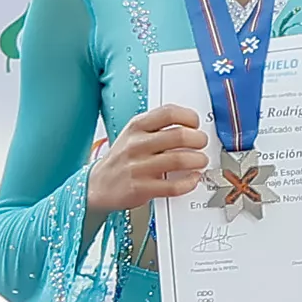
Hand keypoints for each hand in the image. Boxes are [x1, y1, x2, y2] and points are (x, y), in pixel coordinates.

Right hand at [85, 102, 210, 215]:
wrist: (99, 185)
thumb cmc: (122, 159)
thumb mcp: (133, 135)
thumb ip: (157, 128)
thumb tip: (189, 126)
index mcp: (136, 127)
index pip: (168, 113)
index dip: (189, 117)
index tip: (195, 124)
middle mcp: (137, 144)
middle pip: (179, 135)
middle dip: (198, 139)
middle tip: (202, 143)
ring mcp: (138, 167)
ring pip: (179, 160)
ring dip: (198, 160)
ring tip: (200, 161)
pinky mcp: (142, 188)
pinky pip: (174, 185)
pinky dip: (189, 182)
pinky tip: (193, 178)